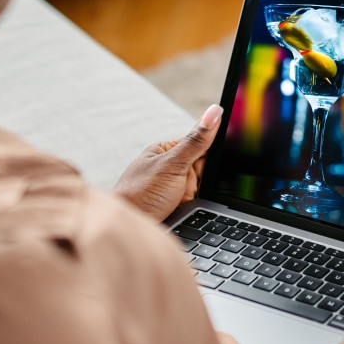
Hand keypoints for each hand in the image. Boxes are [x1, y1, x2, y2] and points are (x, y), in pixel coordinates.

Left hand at [113, 104, 222, 221]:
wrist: (128, 231)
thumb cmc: (140, 193)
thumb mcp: (173, 164)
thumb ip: (196, 141)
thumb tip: (215, 111)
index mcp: (168, 150)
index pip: (202, 143)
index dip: (214, 152)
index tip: (216, 161)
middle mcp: (173, 167)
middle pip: (205, 168)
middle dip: (205, 179)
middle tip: (185, 186)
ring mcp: (176, 188)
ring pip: (204, 188)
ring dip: (202, 195)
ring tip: (180, 201)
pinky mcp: (180, 206)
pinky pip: (200, 203)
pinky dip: (199, 207)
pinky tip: (187, 209)